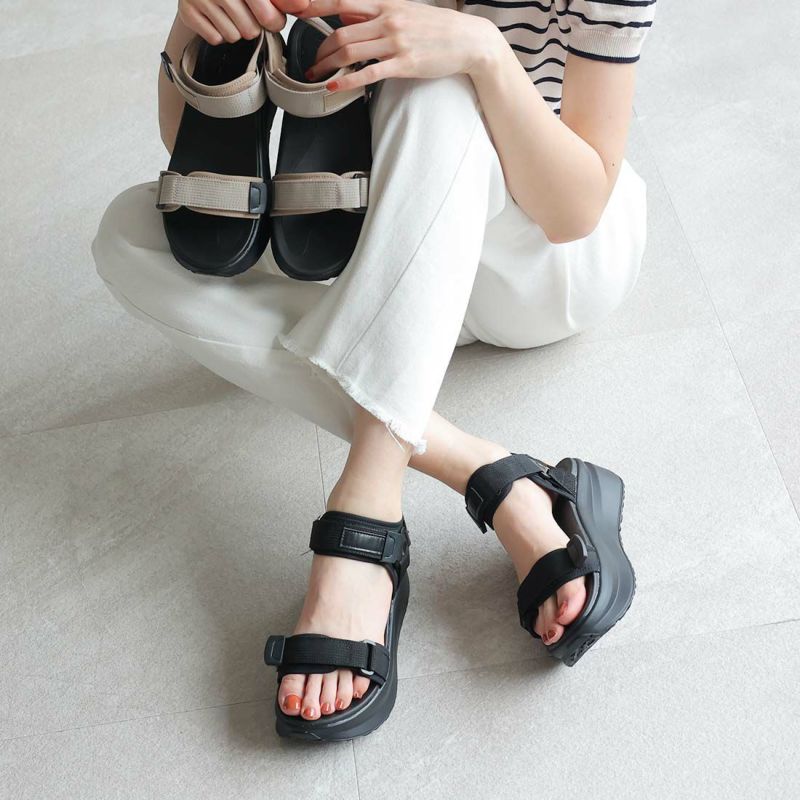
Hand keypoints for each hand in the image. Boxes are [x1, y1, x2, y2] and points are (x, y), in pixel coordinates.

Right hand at [178, 0, 310, 42]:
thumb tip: (303, 5)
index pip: (267, 11)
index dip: (274, 19)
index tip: (274, 18)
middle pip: (252, 28)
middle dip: (255, 26)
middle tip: (248, 14)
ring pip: (235, 35)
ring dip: (237, 30)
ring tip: (230, 13)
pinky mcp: (187, 11)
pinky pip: (216, 38)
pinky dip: (219, 33)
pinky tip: (216, 17)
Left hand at [298, 0, 499, 90]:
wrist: (468, 40)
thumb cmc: (437, 28)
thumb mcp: (404, 11)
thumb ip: (375, 14)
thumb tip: (348, 17)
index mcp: (385, 4)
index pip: (342, 2)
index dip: (316, 6)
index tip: (298, 12)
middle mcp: (388, 20)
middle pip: (340, 33)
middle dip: (320, 50)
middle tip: (312, 62)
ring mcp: (396, 43)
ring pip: (350, 52)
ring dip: (327, 66)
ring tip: (318, 75)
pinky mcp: (404, 64)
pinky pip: (369, 73)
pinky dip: (347, 81)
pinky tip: (334, 87)